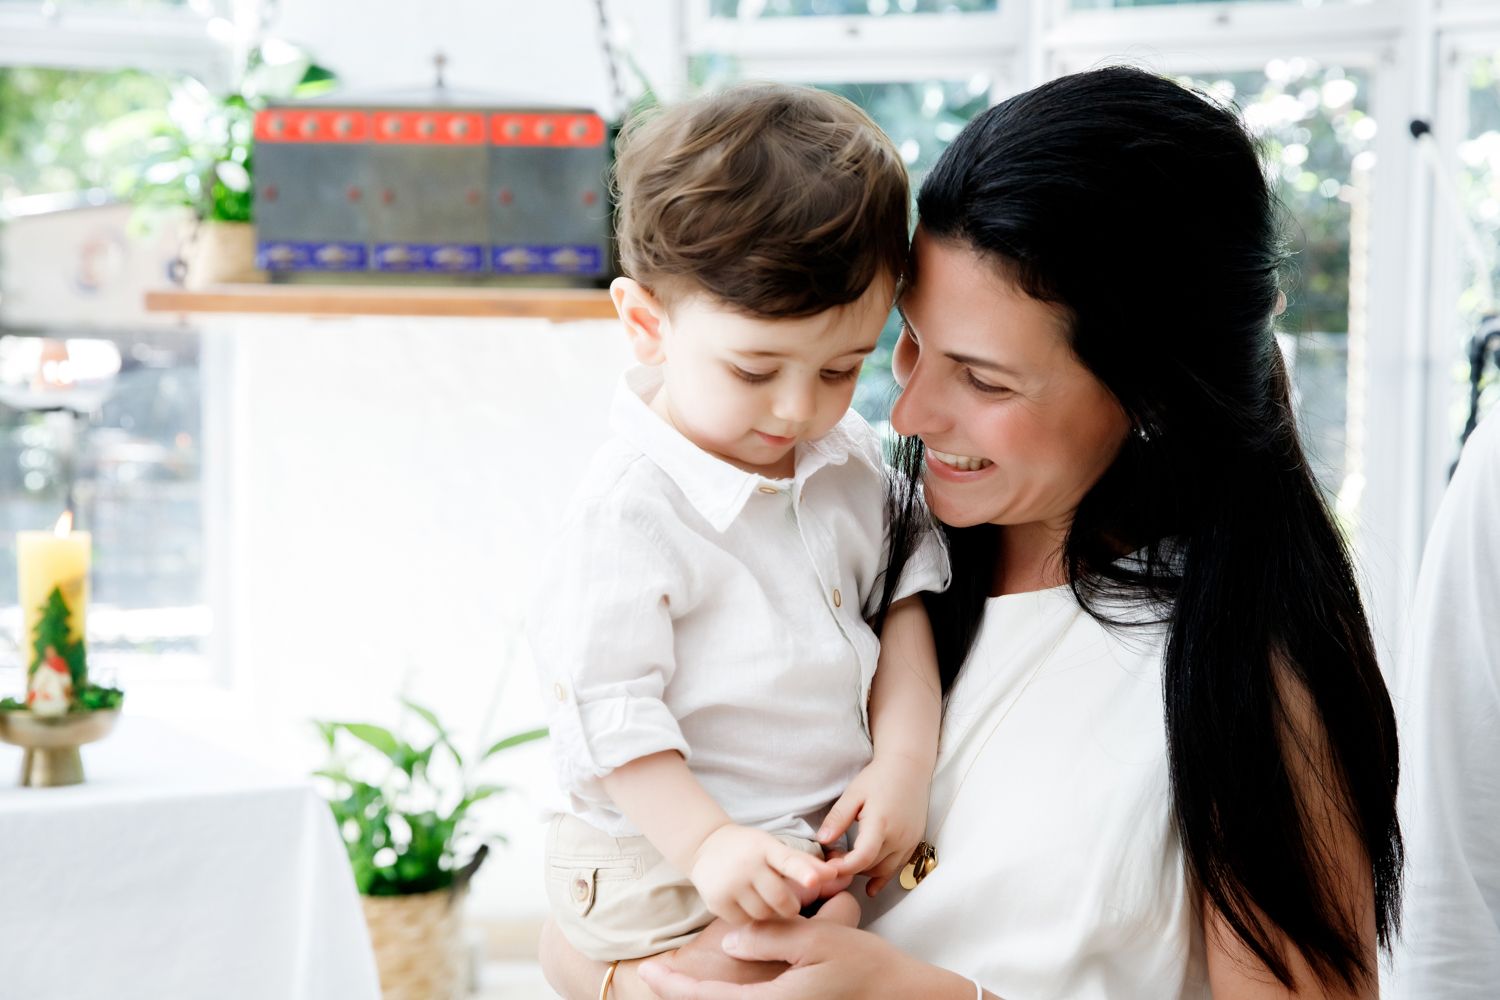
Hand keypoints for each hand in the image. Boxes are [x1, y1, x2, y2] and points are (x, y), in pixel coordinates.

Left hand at [638, 894, 949, 999]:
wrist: (901, 994)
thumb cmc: (864, 963)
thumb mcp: (817, 938)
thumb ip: (770, 937)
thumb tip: (730, 940)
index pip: (710, 997)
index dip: (675, 984)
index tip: (648, 970)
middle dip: (683, 994)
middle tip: (654, 974)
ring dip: (706, 996)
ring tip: (678, 980)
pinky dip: (727, 998)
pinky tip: (719, 989)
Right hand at [691, 824, 836, 923]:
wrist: (706, 846)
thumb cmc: (750, 848)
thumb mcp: (773, 847)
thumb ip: (803, 862)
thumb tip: (835, 873)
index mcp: (765, 847)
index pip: (788, 861)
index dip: (804, 872)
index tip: (816, 880)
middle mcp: (746, 865)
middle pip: (780, 899)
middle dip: (790, 905)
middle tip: (787, 902)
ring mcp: (730, 884)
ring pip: (764, 914)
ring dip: (769, 912)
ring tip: (762, 897)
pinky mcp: (716, 902)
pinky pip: (744, 921)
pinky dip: (749, 917)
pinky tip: (745, 902)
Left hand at [818, 754, 931, 895]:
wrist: (908, 767)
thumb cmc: (879, 777)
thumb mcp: (853, 794)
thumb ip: (838, 818)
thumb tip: (822, 840)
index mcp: (881, 823)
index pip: (862, 858)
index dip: (843, 868)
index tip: (828, 867)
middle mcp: (899, 837)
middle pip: (871, 867)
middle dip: (849, 868)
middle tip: (832, 858)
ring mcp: (909, 842)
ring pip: (884, 871)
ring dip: (864, 872)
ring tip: (848, 861)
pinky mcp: (914, 842)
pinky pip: (897, 867)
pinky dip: (882, 876)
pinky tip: (871, 886)